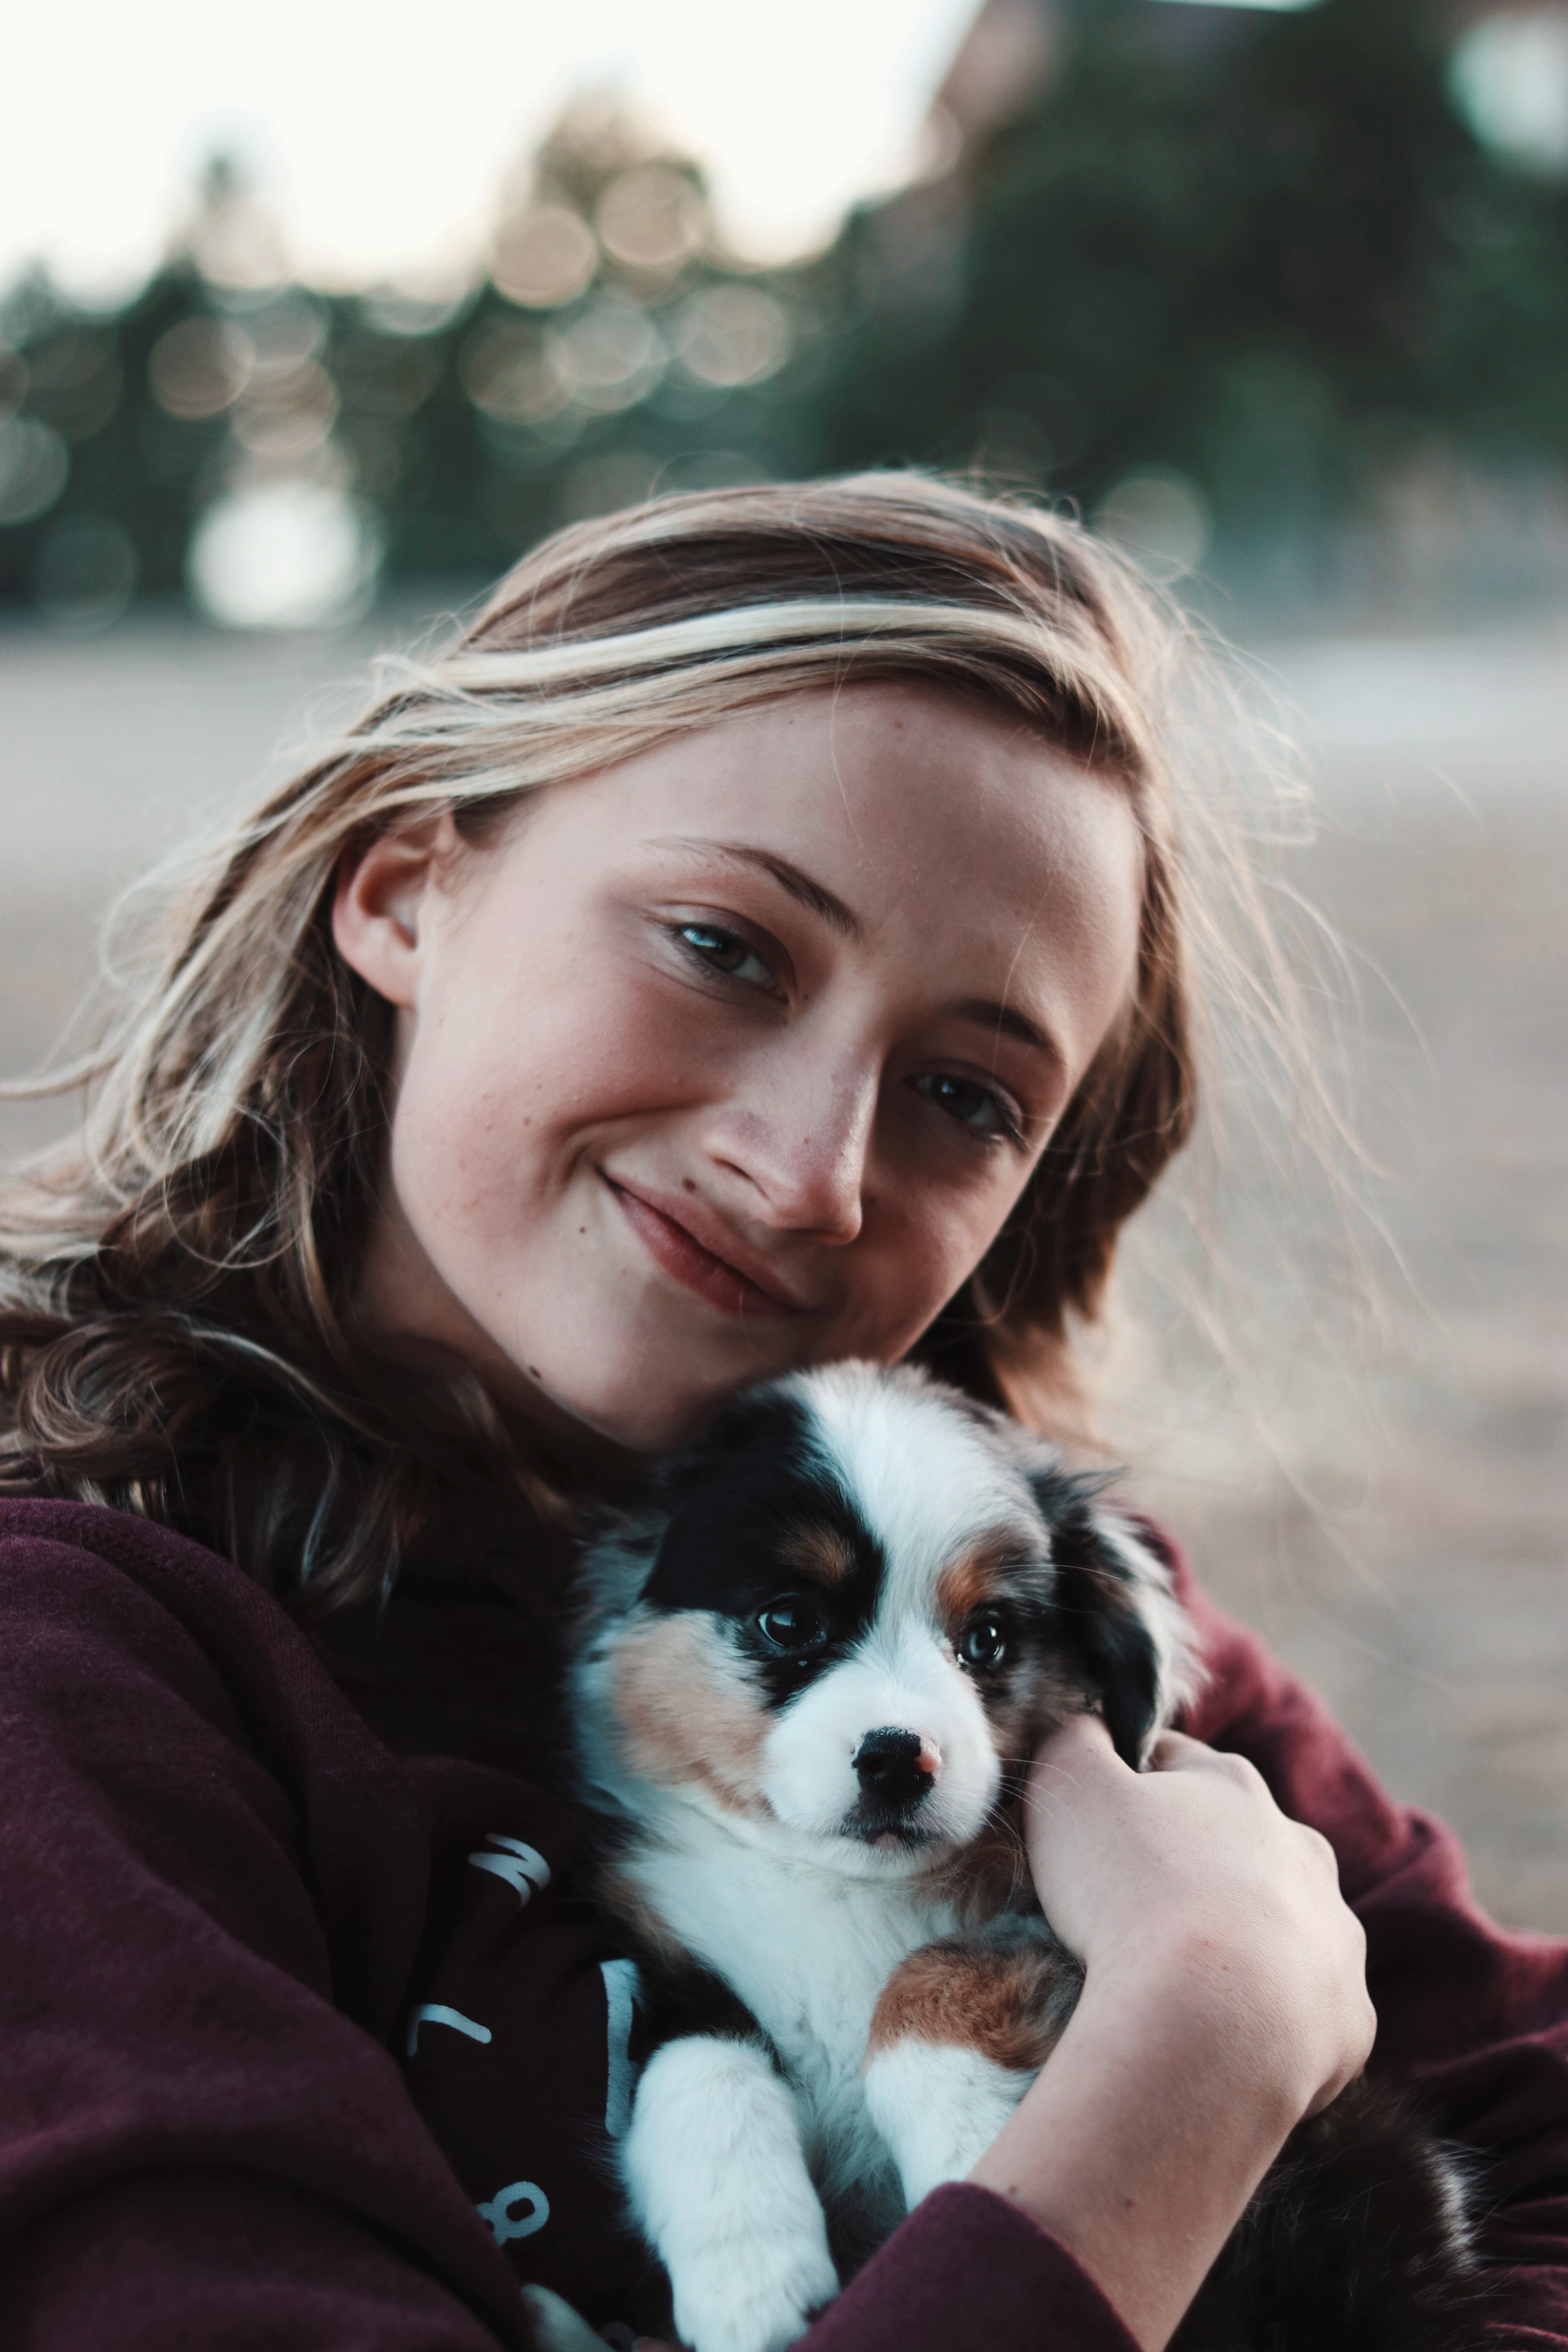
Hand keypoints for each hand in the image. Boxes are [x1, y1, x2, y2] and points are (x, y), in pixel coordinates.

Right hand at [967, 1713, 1373, 2350]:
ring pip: (1276, 1933)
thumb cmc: (1129, 1890)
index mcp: (1231, 1792)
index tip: (1090, 1836)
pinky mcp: (1348, 2024)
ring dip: (1230, 1952)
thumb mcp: (1067, 1792)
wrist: (1213, 2014)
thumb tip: (1052, 1716)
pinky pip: (1300, 2015)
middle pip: (1235, 1849)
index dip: (1128, 1793)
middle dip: (1187, 1872)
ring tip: (1162, 1994)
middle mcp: (1294, 1855)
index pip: (1175, 1768)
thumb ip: (1056, 1746)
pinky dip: (1259, 2024)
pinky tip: (1206, 2044)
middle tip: (1123, 1919)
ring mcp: (1332, 1942)